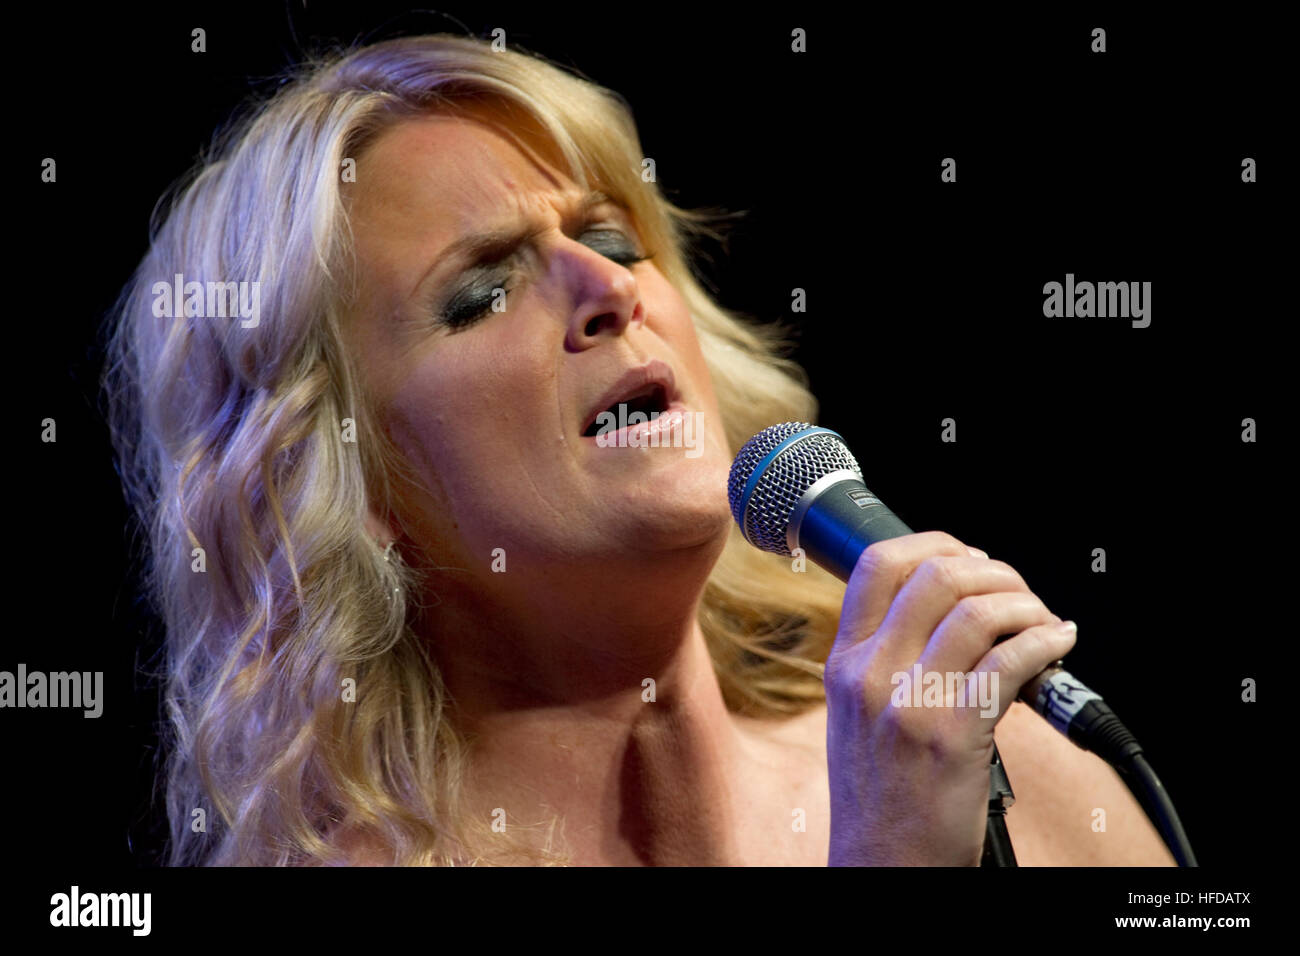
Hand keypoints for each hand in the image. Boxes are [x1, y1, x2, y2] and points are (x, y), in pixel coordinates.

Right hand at [824, 531, 1077, 865]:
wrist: (883, 865)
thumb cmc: (880, 798)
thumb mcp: (856, 717)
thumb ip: (885, 662)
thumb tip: (951, 613)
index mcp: (844, 664)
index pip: (878, 565)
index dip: (934, 543)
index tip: (969, 555)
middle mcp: (871, 674)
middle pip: (936, 574)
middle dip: (994, 570)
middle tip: (1018, 593)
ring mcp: (910, 702)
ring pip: (977, 611)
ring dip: (1026, 604)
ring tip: (1042, 621)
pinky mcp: (954, 735)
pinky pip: (1011, 661)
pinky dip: (1046, 643)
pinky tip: (1058, 645)